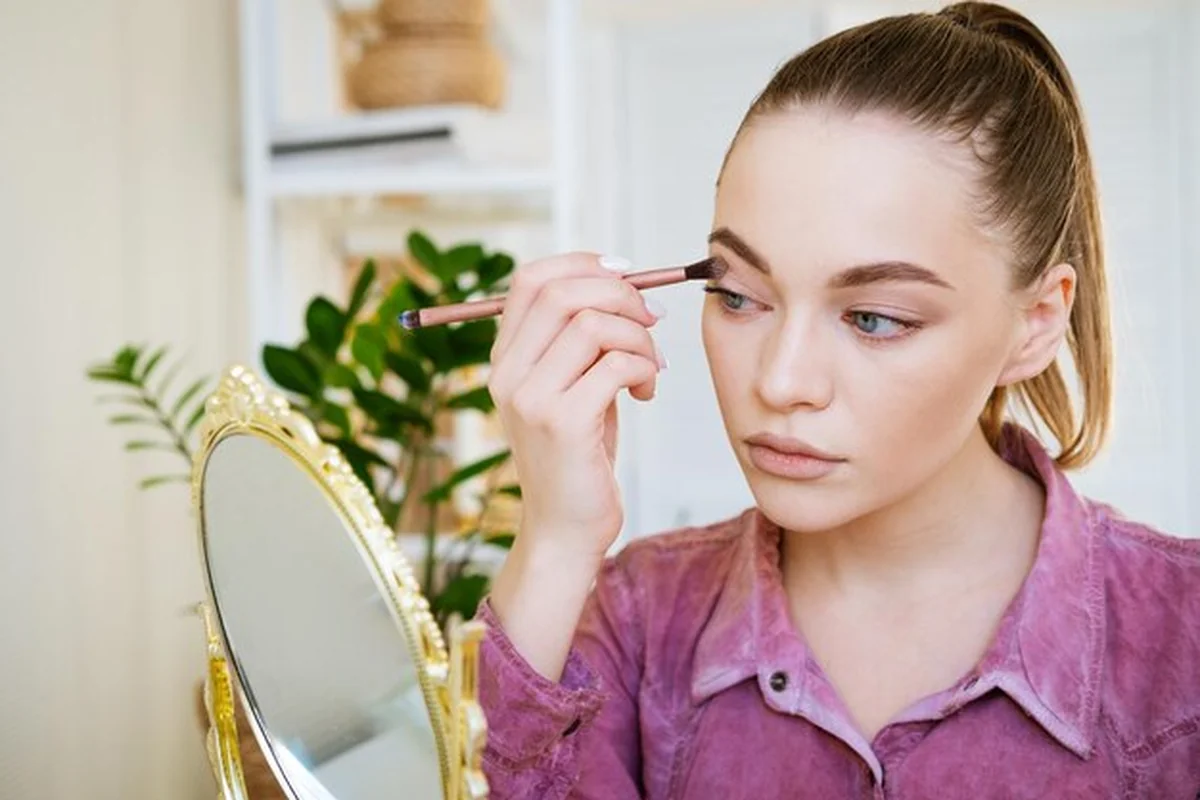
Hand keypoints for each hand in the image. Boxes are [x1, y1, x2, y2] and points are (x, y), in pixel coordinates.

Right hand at [487, 252, 665, 565]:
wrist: (565, 531)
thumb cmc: (578, 457)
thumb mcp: (571, 389)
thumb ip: (582, 342)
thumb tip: (627, 286)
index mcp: (504, 359)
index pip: (530, 280)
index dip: (582, 264)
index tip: (625, 275)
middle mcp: (507, 374)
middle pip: (564, 293)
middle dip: (622, 296)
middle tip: (652, 321)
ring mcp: (530, 398)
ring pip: (594, 324)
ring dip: (640, 338)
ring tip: (651, 369)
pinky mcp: (563, 423)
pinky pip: (616, 364)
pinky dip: (644, 368)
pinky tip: (646, 393)